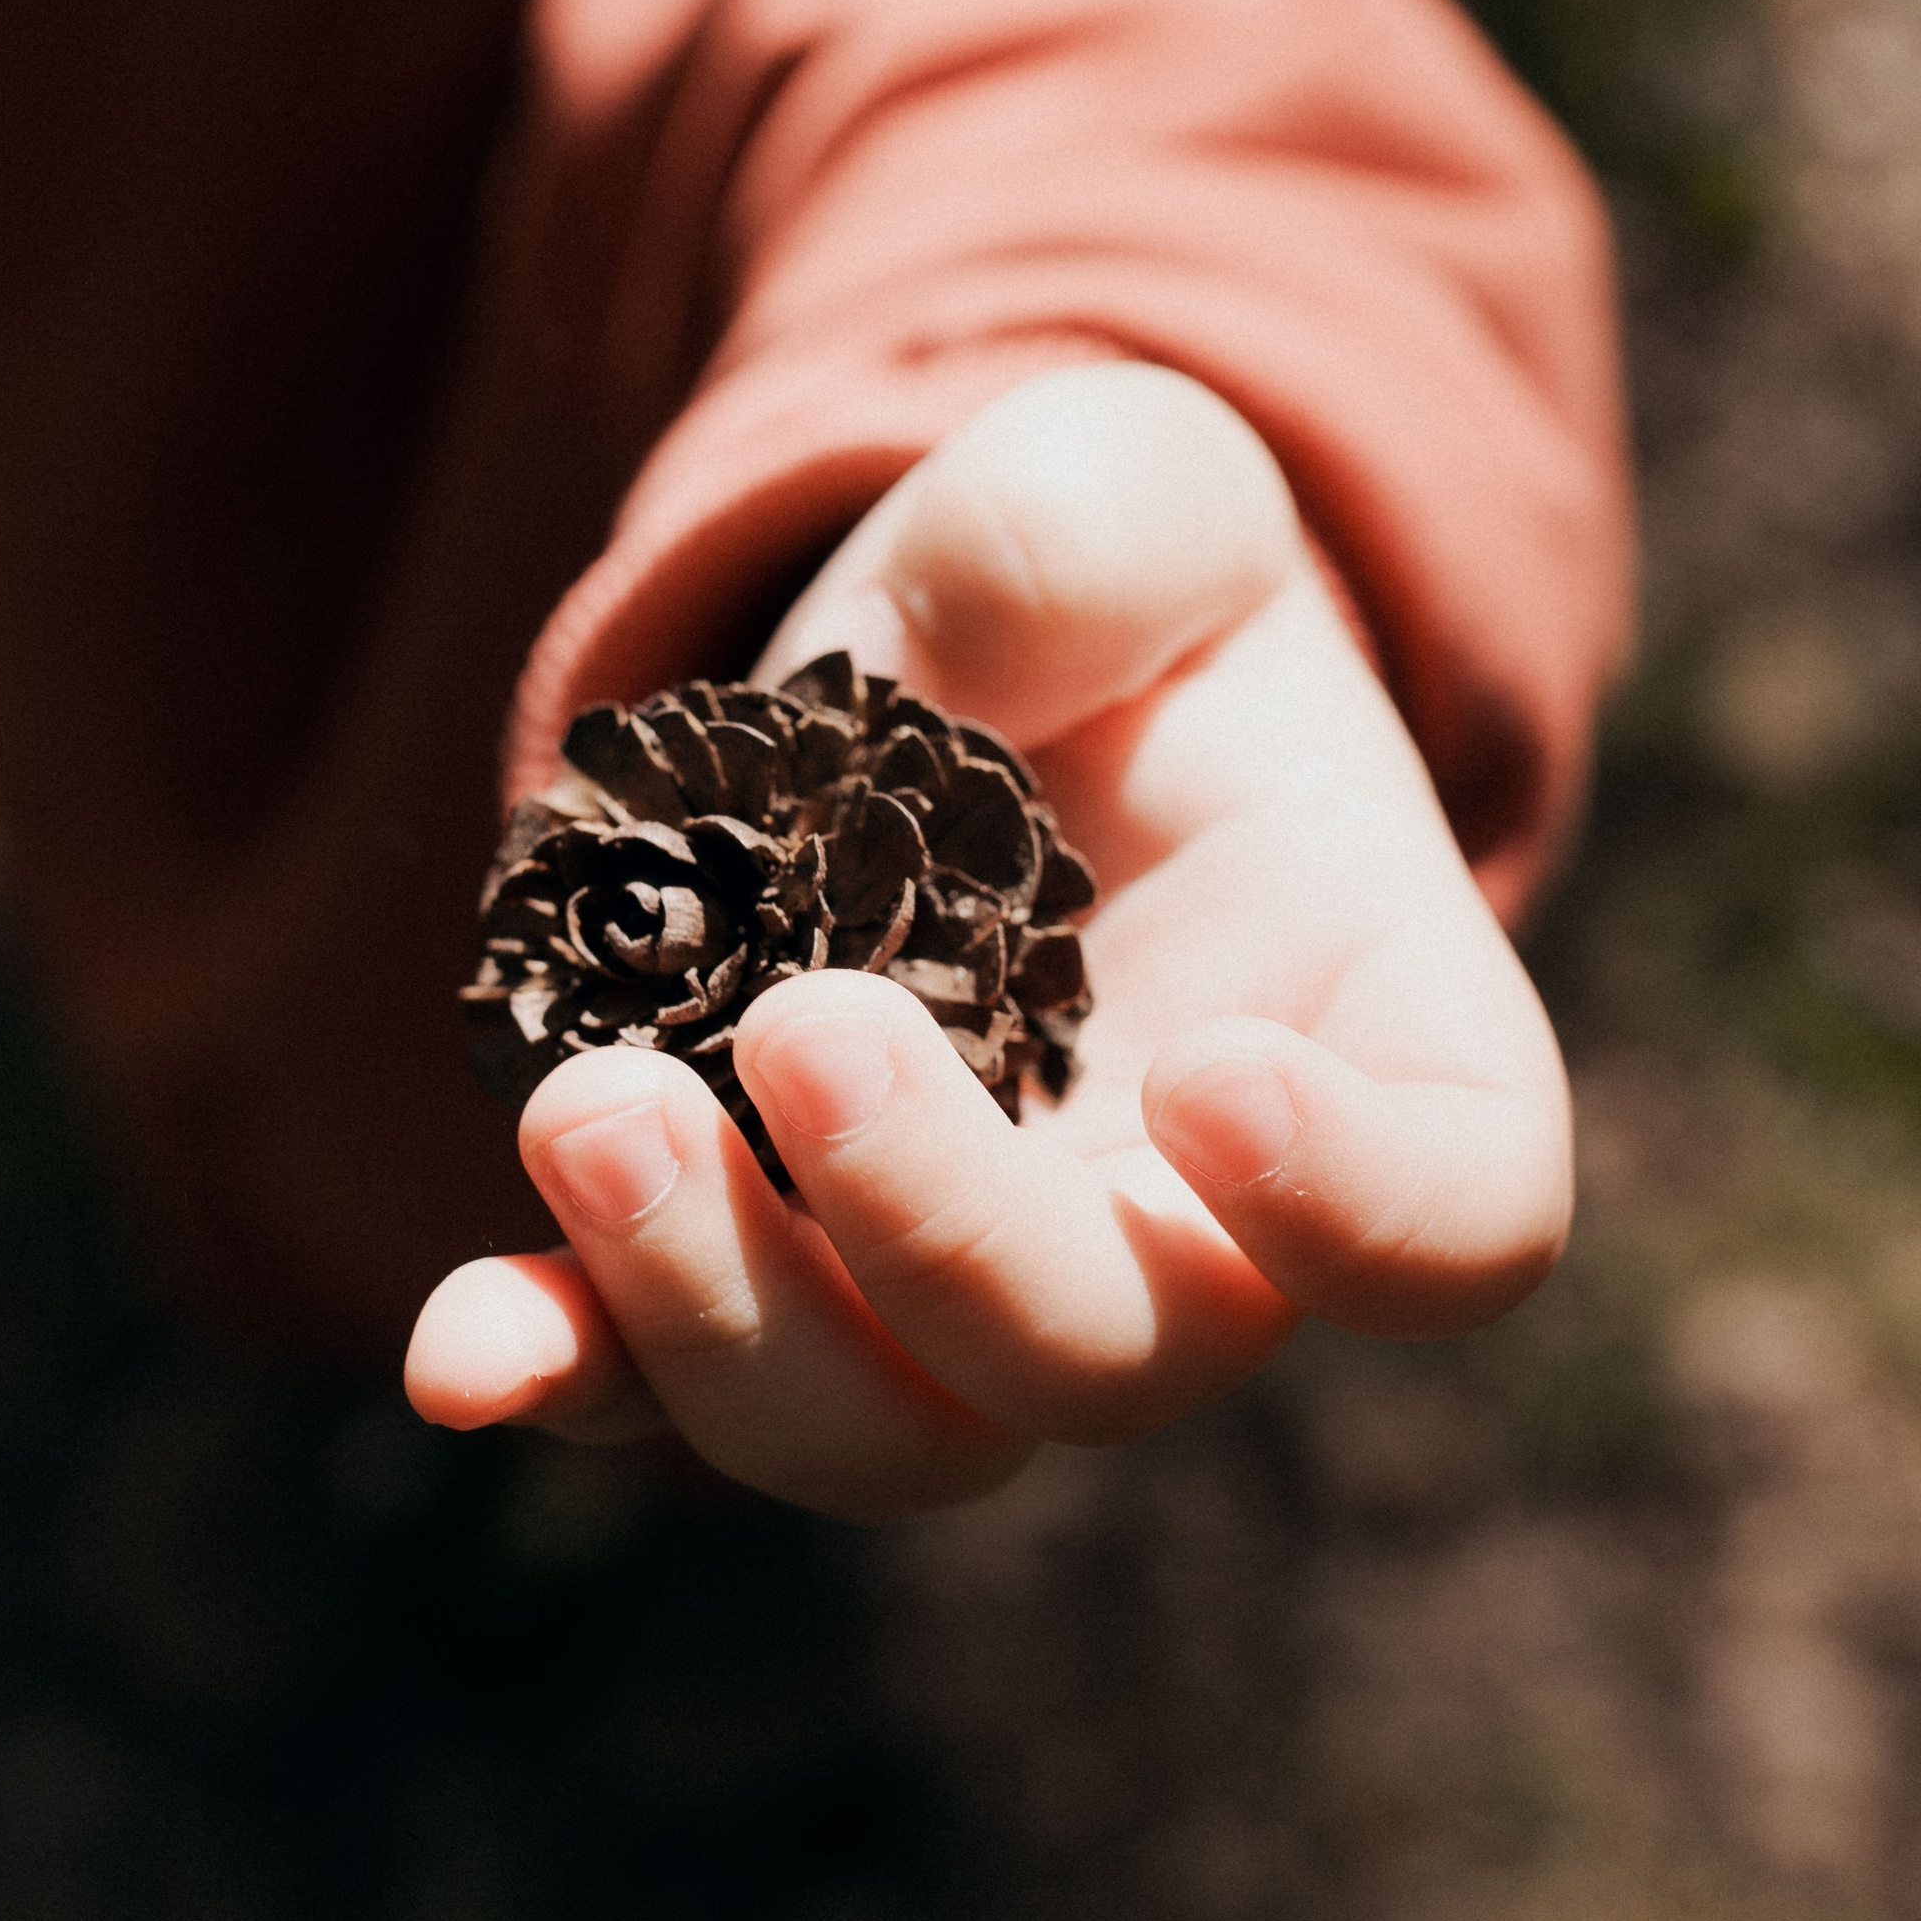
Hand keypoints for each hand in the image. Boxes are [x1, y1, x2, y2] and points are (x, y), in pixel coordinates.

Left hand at [406, 363, 1571, 1517]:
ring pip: (890, 1431)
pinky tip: (466, 1344)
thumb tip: (933, 675)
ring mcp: (960, 1280)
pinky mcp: (760, 1266)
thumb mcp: (1127, 489)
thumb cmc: (1109, 593)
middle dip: (946, 1235)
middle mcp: (1181, 1222)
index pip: (1455, 1226)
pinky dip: (570, 1368)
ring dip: (728, 1320)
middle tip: (804, 1027)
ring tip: (584, 1113)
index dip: (1364, 1215)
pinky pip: (668, 1382)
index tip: (1218, 1077)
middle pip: (1110, 1356)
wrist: (943, 666)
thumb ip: (1087, 536)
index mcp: (1368, 1047)